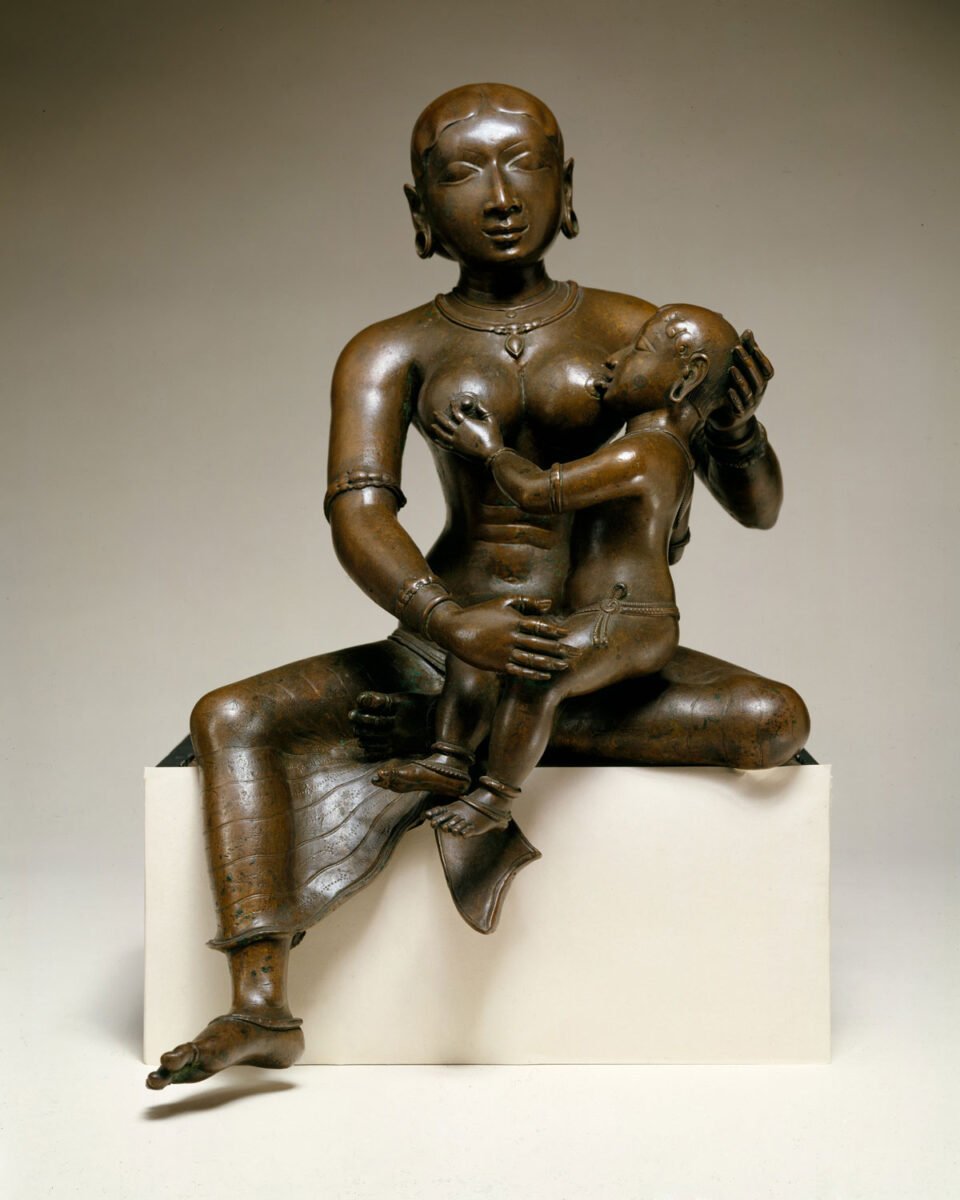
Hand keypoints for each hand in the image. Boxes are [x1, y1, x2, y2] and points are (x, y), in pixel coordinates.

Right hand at [428, 596, 570, 680]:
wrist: (455, 629)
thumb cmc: (480, 613)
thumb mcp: (503, 601)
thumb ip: (527, 602)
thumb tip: (550, 604)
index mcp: (514, 621)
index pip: (540, 626)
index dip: (555, 631)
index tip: (568, 634)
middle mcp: (512, 637)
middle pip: (541, 645)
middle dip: (560, 650)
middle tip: (575, 653)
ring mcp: (505, 653)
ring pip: (533, 659)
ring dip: (550, 663)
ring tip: (564, 666)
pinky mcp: (498, 665)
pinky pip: (520, 671)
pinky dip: (534, 673)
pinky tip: (545, 675)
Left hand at [430, 393, 504, 461]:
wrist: (492, 454)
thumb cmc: (493, 437)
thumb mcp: (491, 420)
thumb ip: (484, 410)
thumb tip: (478, 403)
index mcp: (466, 423)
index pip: (456, 412)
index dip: (453, 406)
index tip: (451, 402)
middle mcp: (458, 431)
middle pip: (445, 422)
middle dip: (439, 416)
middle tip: (434, 412)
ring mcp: (456, 441)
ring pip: (442, 434)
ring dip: (436, 429)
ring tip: (432, 425)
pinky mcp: (456, 450)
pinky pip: (444, 445)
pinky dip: (439, 442)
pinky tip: (436, 439)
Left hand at [707, 330, 773, 435]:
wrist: (729, 419)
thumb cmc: (737, 389)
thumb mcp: (742, 371)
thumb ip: (747, 353)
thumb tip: (748, 331)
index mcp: (761, 381)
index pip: (767, 370)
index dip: (762, 358)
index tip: (753, 346)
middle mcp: (758, 392)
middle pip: (757, 378)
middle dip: (747, 362)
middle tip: (736, 349)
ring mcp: (749, 404)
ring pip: (749, 392)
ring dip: (741, 380)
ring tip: (731, 369)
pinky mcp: (738, 415)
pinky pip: (739, 407)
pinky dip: (735, 399)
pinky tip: (729, 391)